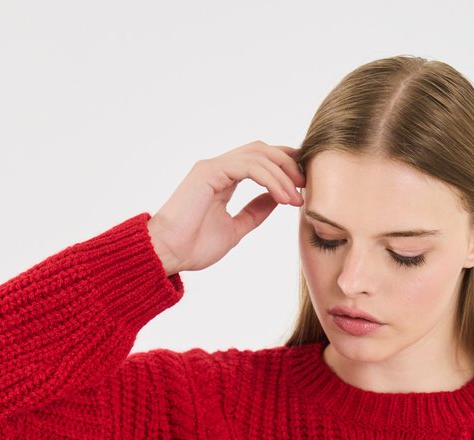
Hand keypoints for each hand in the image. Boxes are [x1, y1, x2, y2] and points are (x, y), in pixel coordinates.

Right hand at [146, 140, 305, 275]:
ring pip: (258, 155)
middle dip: (288, 164)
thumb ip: (254, 212)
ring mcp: (213, 167)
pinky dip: (270, 179)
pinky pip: (249, 166)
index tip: (303, 185)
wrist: (168, 254)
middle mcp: (219, 167)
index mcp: (223, 179)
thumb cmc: (193, 246)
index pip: (260, 160)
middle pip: (263, 150)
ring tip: (296, 197)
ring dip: (282, 174)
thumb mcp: (235, 229)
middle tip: (306, 185)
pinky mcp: (209, 171)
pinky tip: (282, 197)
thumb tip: (277, 200)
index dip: (284, 166)